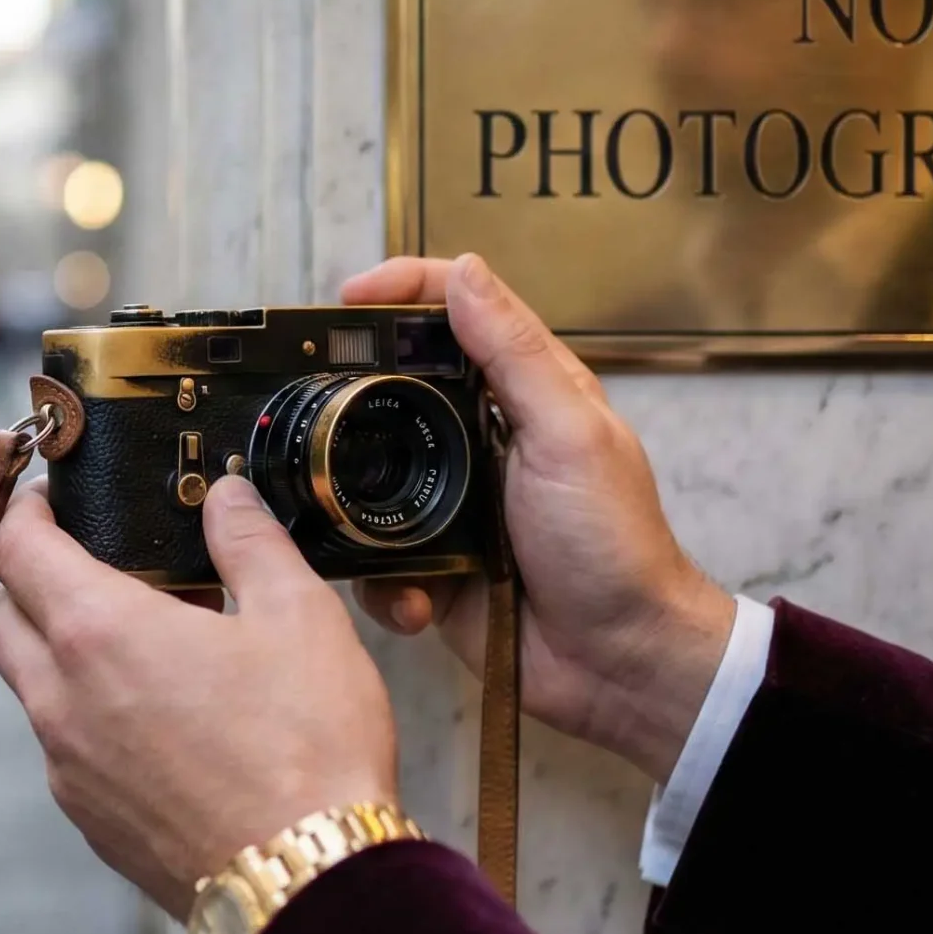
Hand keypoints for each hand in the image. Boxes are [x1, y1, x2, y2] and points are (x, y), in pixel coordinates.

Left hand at [0, 475, 397, 911]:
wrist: (308, 883)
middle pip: (1, 617)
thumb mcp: (299, 616)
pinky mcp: (92, 822)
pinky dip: (90, 715)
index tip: (50, 497)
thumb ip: (251, 542)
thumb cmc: (309, 745)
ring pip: (31, 688)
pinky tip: (163, 716)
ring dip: (62, 651)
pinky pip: (66, 749)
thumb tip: (227, 496)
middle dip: (29, 578)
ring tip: (144, 640)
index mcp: (98, 633)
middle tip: (92, 560)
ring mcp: (70, 770)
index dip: (22, 511)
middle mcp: (62, 701)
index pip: (14, 548)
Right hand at [344, 254, 735, 780]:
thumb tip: (463, 271)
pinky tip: (415, 601)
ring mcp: (449, 500)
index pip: (454, 313)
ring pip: (368, 475)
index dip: (399, 292)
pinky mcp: (430, 563)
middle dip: (350, 395)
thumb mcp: (570, 436)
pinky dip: (383, 581)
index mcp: (521, 391)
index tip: (347, 297)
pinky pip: (374, 557)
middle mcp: (479, 437)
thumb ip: (515, 355)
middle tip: (311, 401)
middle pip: (394, 386)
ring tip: (362, 525)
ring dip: (358, 503)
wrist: (620, 663)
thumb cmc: (615, 545)